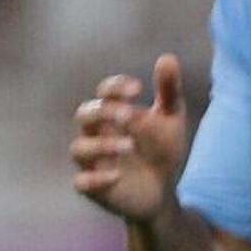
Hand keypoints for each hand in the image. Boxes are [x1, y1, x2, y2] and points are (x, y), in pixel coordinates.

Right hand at [72, 56, 192, 221]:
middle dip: (104, 112)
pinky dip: (96, 178)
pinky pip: (81, 182)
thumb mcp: (171, 120)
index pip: (104, 92)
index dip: (115, 87)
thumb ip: (169, 91)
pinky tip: (118, 175)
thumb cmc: (161, 150)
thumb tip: (168, 58)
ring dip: (102, 145)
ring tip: (129, 146)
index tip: (139, 89)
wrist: (163, 192)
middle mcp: (97, 135)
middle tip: (129, 115)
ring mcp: (92, 162)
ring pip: (79, 148)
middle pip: (84, 115)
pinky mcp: (93, 188)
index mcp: (113, 114)